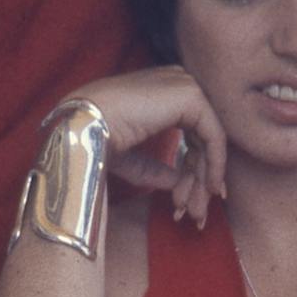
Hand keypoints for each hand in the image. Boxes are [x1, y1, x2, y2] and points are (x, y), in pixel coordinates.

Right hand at [64, 66, 230, 228]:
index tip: (189, 201)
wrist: (81, 127)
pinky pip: (214, 136)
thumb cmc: (96, 138)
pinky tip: (209, 190)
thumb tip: (178, 184)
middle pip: (203, 137)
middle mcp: (177, 82)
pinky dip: (214, 165)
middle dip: (200, 180)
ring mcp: (185, 85)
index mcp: (162, 90)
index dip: (194, 168)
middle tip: (196, 214)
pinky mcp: (191, 96)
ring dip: (204, 179)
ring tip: (195, 212)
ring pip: (211, 140)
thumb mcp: (130, 158)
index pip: (192, 132)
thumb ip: (157, 169)